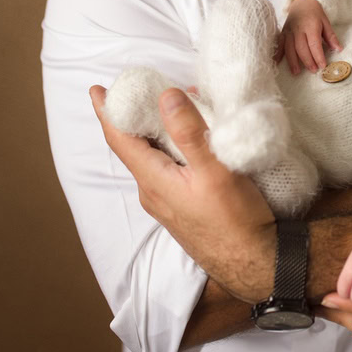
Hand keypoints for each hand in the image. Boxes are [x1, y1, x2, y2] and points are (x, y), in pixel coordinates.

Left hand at [90, 84, 276, 302]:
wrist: (254, 263)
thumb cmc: (236, 221)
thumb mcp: (215, 171)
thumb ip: (189, 133)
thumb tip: (166, 95)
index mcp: (153, 180)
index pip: (120, 139)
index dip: (107, 111)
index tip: (97, 88)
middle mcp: (153, 192)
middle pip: (134, 146)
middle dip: (134, 116)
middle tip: (139, 87)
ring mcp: (168, 202)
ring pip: (154, 158)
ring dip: (157, 130)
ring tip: (173, 106)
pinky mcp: (183, 208)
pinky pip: (168, 169)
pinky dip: (172, 147)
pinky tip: (192, 140)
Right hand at [274, 0, 340, 73]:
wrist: (301, 1)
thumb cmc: (315, 12)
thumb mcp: (326, 22)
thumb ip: (331, 36)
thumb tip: (338, 49)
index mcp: (311, 26)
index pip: (314, 44)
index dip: (318, 56)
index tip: (322, 65)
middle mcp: (298, 29)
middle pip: (301, 48)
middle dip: (307, 61)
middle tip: (313, 71)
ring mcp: (289, 31)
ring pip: (289, 48)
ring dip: (293, 61)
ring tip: (296, 72)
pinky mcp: (282, 32)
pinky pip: (279, 43)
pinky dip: (277, 53)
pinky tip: (276, 62)